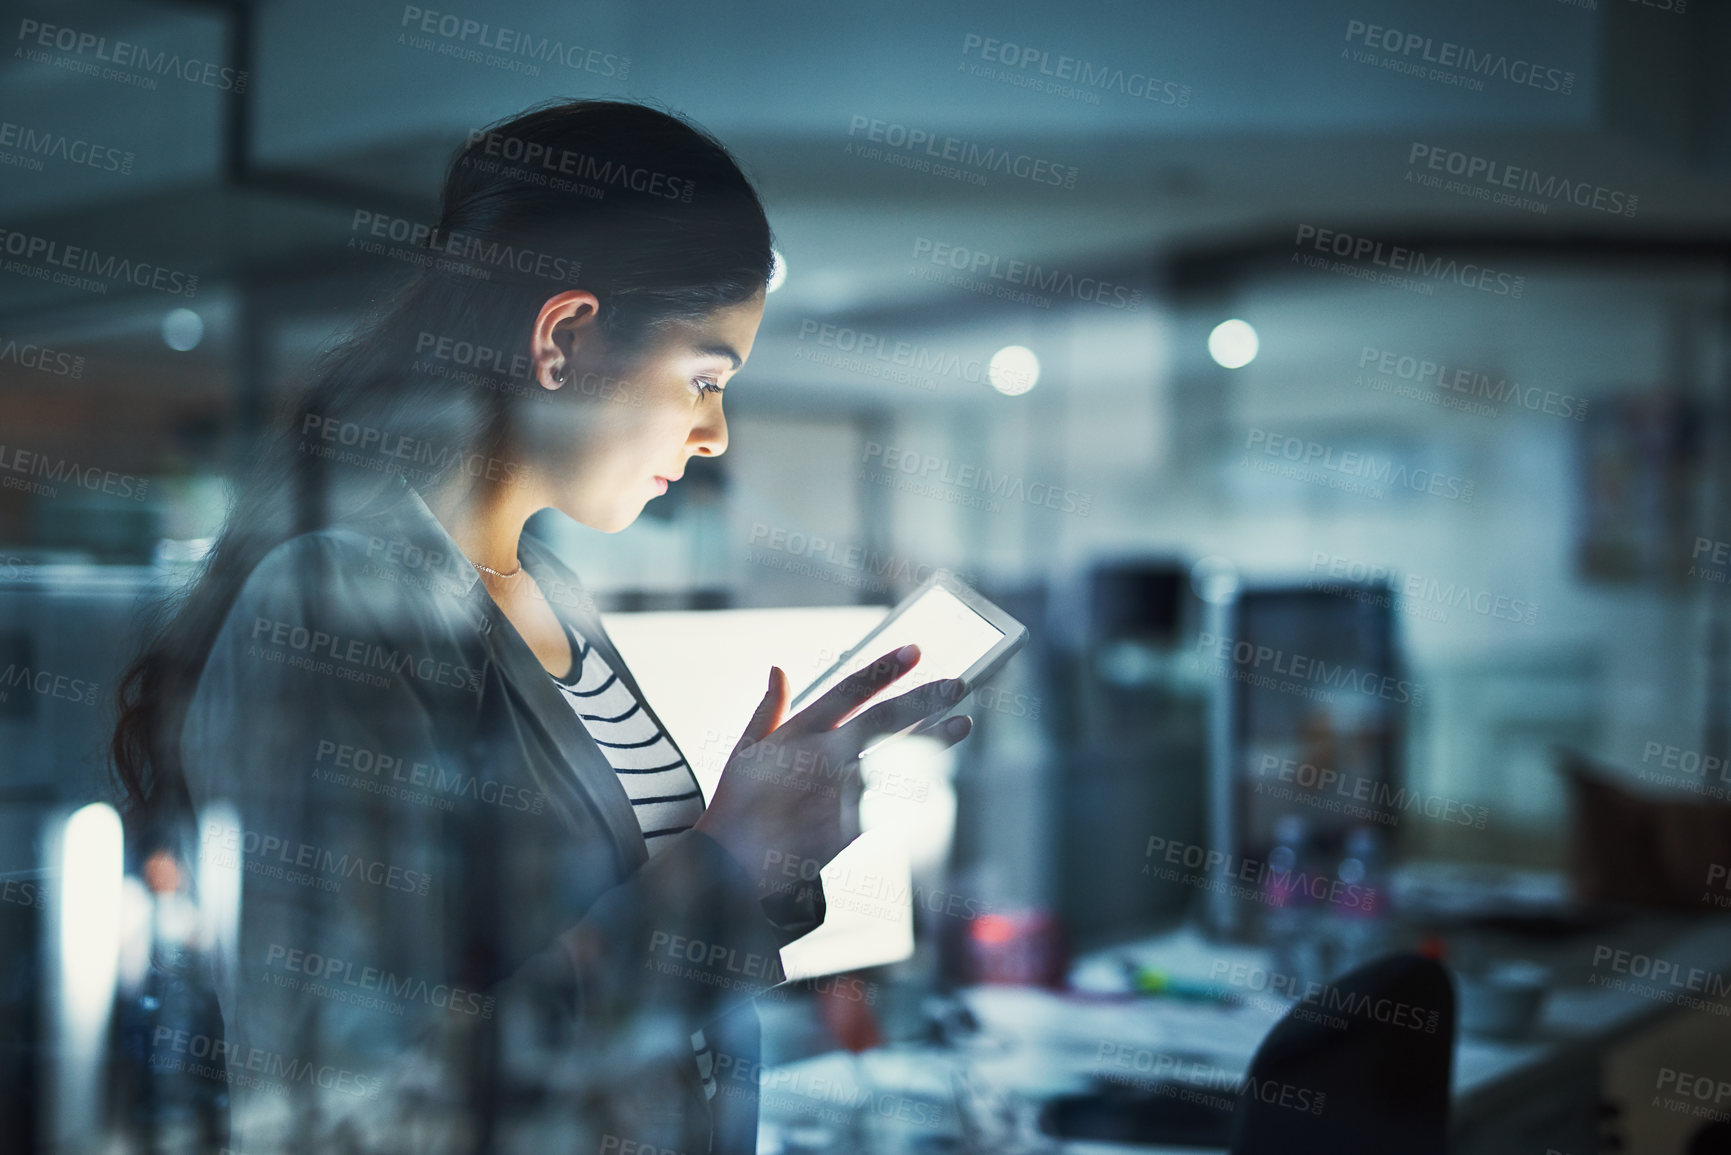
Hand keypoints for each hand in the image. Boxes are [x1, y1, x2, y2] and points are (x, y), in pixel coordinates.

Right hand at [692, 644, 971, 894]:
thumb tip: (779, 668)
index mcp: (798, 732)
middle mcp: (823, 756)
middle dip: (923, 699)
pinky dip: (918, 789)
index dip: (884, 669)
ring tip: (964, 723)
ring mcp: (839, 791)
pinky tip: (941, 777)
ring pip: (897, 759)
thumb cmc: (737, 804)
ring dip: (934, 741)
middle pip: (883, 719)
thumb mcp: (746, 749)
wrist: (732, 864)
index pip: (848, 690)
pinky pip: (894, 803)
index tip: (915, 650)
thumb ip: (769, 708)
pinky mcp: (850, 826)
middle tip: (958, 684)